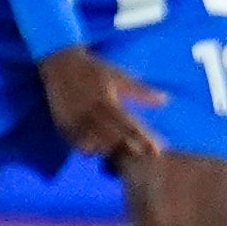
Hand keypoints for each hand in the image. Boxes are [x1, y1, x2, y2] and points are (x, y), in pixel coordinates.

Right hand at [39, 45, 163, 163]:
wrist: (60, 63)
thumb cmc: (94, 70)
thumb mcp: (119, 77)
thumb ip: (141, 91)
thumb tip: (166, 100)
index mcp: (106, 100)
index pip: (129, 125)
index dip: (143, 139)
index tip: (157, 151)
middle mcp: (90, 112)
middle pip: (114, 138)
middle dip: (130, 149)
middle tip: (147, 160)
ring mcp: (75, 120)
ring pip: (94, 143)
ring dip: (110, 152)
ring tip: (126, 162)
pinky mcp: (63, 124)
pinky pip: (76, 142)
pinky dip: (88, 149)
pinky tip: (98, 154)